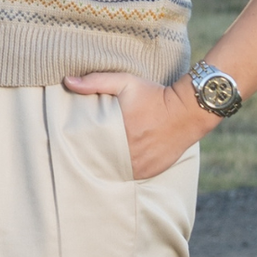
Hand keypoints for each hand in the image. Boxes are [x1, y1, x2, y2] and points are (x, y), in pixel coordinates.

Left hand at [62, 71, 214, 180]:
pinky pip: (129, 175)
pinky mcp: (149, 172)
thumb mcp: (125, 82)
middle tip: (83, 152)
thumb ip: (95, 82)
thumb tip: (67, 81)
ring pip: (113, 170)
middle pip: (100, 161)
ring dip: (107, 165)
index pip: (88, 146)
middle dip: (91, 157)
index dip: (79, 146)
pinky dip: (123, 170)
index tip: (74, 142)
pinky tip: (117, 162)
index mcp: (117, 133)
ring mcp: (139, 165)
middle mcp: (128, 153)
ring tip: (100, 157)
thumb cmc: (154, 95)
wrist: (188, 110)